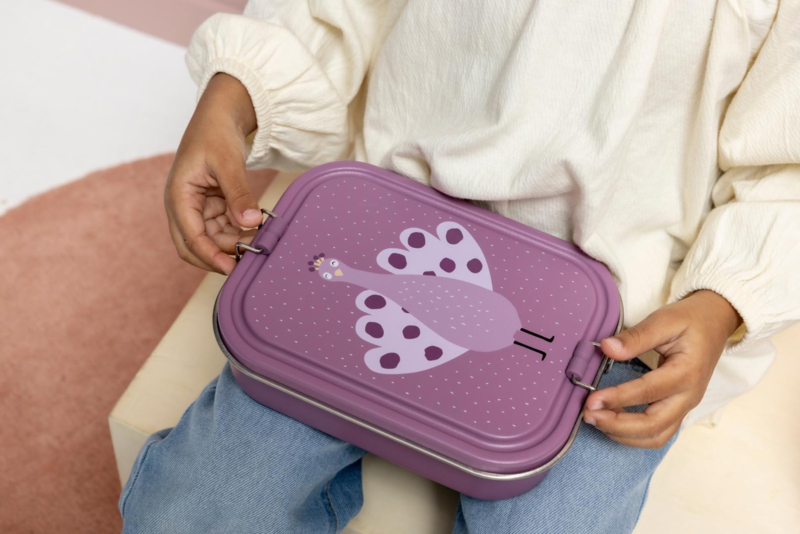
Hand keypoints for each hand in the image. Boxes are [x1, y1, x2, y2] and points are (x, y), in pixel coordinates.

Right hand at [165, 73, 260, 274]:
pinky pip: (224, 229)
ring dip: (233, 244)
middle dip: (220, 256)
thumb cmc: (216, 134)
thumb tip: (251, 223)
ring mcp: (198, 208)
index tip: (232, 268)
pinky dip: (239, 233)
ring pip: (213, 240)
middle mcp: (184, 206)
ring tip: (260, 243)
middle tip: (249, 262)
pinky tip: (258, 231)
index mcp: (178, 196)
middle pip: (195, 246)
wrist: (220, 117)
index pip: (190, 237)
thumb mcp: (228, 162)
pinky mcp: (212, 207)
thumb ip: (239, 194)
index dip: (210, 256)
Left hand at [584, 289, 741, 447]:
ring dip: (624, 434)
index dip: (618, 398)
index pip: (648, 392)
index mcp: (687, 372)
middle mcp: (689, 396)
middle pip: (653, 425)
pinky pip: (658, 432)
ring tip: (595, 420)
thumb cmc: (690, 320)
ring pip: (656, 436)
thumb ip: (635, 336)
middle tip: (588, 415)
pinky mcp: (679, 409)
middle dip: (618, 425)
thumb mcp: (664, 320)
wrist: (715, 322)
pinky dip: (633, 435)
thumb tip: (607, 348)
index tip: (591, 400)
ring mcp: (685, 406)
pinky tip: (611, 423)